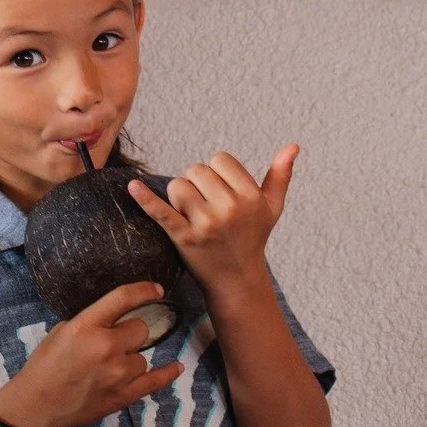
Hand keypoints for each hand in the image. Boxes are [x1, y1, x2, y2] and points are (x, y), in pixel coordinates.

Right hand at [0, 282, 182, 426]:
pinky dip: (166, 374)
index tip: (157, 289)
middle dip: (130, 333)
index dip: (143, 290)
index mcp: (87, 325)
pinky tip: (176, 366)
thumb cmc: (44, 365)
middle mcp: (106, 347)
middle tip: (113, 343)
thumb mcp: (62, 331)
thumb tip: (113, 319)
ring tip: (110, 368)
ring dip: (131, 358)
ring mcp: (118, 373)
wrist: (38, 406)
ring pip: (142, 357)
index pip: (122, 298)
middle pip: (140, 329)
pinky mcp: (124, 396)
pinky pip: (154, 381)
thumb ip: (90, 323)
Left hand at [128, 147, 298, 300]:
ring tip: (193, 214)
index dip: (218, 172)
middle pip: (196, 170)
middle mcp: (230, 209)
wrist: (236, 281)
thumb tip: (294, 145)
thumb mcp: (272, 208)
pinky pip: (161, 212)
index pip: (220, 159)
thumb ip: (280, 175)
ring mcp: (206, 224)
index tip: (222, 191)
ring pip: (178, 185)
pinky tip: (132, 187)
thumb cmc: (252, 237)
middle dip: (198, 184)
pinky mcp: (184, 238)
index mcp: (250, 197)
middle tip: (207, 207)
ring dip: (180, 196)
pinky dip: (145, 199)